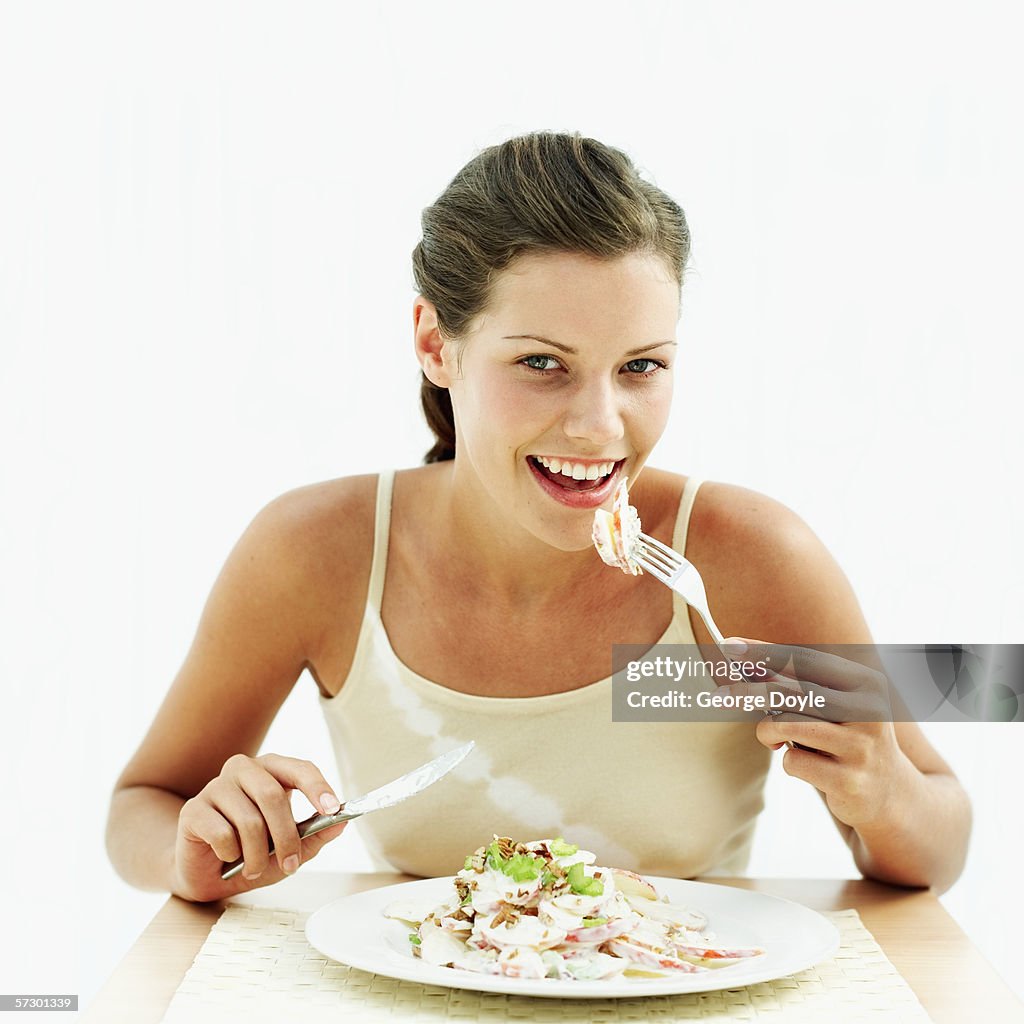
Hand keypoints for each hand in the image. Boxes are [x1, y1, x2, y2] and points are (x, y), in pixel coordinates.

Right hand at [173, 753, 347, 901]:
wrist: (206, 875)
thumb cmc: (250, 853)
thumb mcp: (289, 849)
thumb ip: (314, 835)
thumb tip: (342, 823)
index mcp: (271, 770)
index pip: (300, 768)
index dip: (317, 787)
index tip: (332, 809)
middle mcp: (243, 770)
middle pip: (273, 795)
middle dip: (286, 836)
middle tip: (291, 864)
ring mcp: (215, 786)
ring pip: (249, 820)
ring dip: (257, 855)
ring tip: (254, 868)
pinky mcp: (193, 810)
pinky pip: (221, 833)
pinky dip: (231, 854)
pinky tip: (227, 857)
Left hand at [719, 639, 913, 829]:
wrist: (889, 794)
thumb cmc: (844, 739)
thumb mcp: (830, 708)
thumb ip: (795, 686)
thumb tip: (740, 662)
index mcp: (865, 683)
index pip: (806, 659)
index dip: (764, 652)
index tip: (728, 645)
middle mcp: (869, 711)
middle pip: (793, 691)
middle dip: (749, 691)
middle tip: (719, 695)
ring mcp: (862, 748)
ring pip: (788, 726)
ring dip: (768, 732)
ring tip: (774, 741)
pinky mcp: (850, 781)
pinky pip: (794, 763)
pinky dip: (789, 762)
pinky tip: (809, 767)